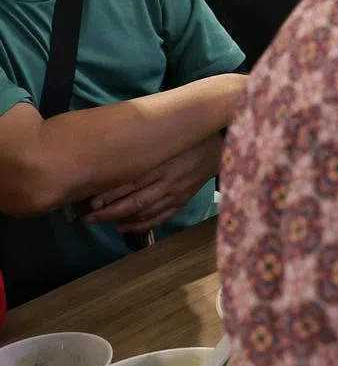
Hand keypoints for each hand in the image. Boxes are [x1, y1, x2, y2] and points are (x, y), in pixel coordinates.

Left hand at [85, 135, 222, 233]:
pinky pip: (160, 217)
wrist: (219, 149)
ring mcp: (176, 194)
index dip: (111, 193)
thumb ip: (144, 144)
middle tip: (89, 217)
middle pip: (136, 201)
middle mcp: (169, 181)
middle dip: (110, 211)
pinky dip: (141, 225)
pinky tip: (123, 227)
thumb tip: (111, 149)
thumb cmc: (188, 139)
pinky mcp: (182, 201)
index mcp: (163, 163)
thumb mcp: (167, 138)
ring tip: (101, 221)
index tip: (91, 200)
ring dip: (122, 219)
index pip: (133, 182)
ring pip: (146, 212)